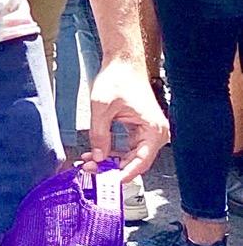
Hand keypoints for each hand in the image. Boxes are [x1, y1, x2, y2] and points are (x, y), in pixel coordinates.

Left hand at [84, 59, 168, 184]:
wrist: (123, 62)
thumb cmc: (119, 78)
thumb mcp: (102, 108)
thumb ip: (99, 135)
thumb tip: (98, 157)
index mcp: (153, 129)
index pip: (141, 162)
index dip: (124, 175)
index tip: (109, 183)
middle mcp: (155, 133)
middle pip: (136, 161)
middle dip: (113, 169)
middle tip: (91, 172)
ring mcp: (148, 131)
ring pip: (130, 156)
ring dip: (111, 161)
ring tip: (90, 163)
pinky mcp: (140, 129)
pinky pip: (128, 147)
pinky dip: (113, 152)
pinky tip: (96, 154)